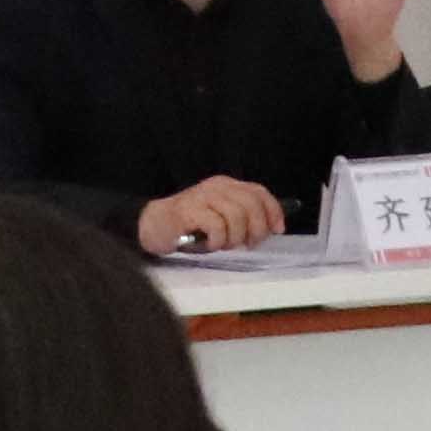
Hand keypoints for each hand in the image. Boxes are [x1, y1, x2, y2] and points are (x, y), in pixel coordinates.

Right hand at [135, 176, 284, 255]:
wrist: (153, 225)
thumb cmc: (191, 226)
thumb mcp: (221, 218)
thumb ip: (243, 218)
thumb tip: (271, 228)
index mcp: (226, 185)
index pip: (258, 192)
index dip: (273, 211)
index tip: (277, 230)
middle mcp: (216, 187)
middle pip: (251, 204)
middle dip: (256, 229)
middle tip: (247, 244)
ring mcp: (202, 197)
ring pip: (237, 216)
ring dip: (234, 237)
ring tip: (223, 245)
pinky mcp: (189, 210)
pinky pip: (216, 226)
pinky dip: (217, 241)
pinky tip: (208, 244)